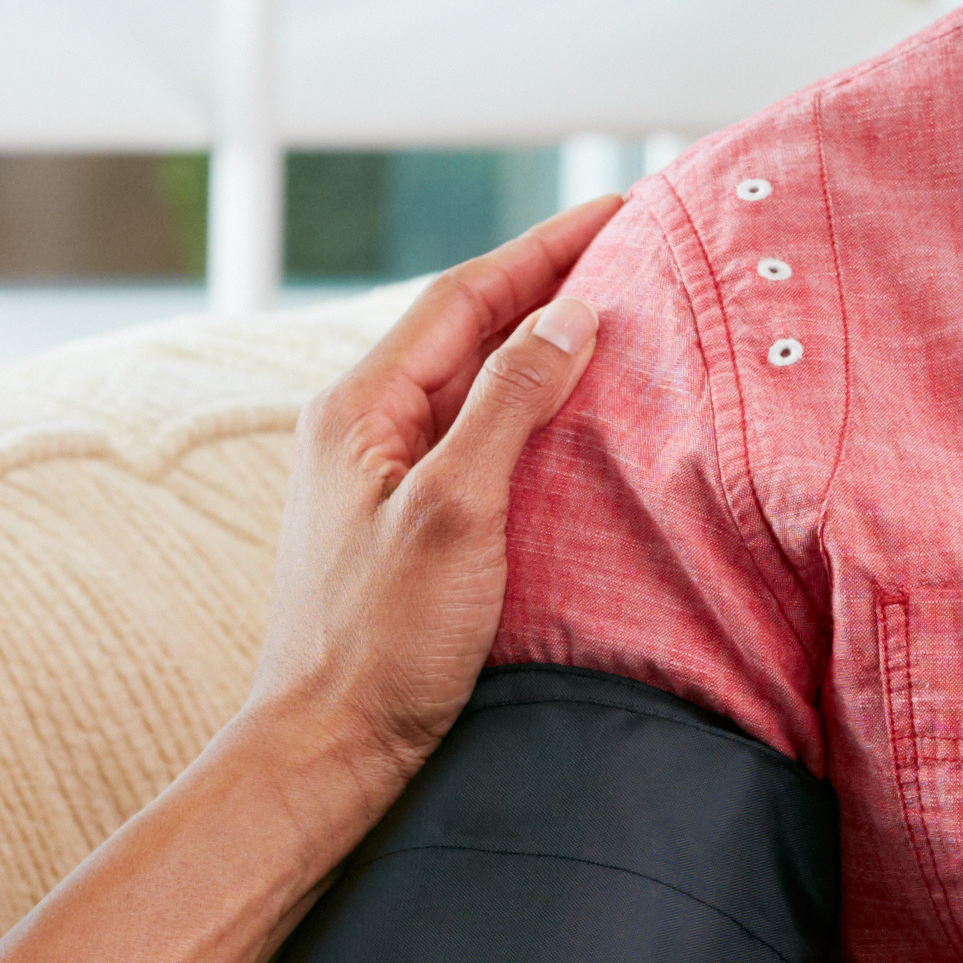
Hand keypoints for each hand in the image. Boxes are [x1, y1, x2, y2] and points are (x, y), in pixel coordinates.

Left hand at [238, 197, 616, 782]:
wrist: (327, 752)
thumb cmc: (380, 643)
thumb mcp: (454, 513)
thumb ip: (508, 405)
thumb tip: (569, 315)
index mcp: (358, 407)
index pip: (466, 294)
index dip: (546, 247)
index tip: (622, 210)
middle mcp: (361, 427)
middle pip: (469, 326)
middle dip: (550, 281)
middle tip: (635, 247)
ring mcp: (380, 474)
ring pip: (473, 380)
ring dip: (544, 342)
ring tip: (623, 311)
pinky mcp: (405, 521)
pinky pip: (475, 436)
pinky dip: (531, 408)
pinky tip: (579, 416)